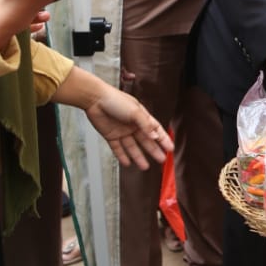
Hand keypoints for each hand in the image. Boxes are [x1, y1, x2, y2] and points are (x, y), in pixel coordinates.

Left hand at [54, 67, 171, 169]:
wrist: (95, 99)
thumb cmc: (115, 100)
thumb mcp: (135, 111)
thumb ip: (146, 125)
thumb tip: (156, 136)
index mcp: (141, 116)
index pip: (155, 129)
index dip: (163, 139)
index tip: (170, 148)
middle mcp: (132, 125)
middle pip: (145, 140)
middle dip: (153, 150)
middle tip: (161, 160)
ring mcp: (122, 131)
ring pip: (132, 147)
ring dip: (139, 156)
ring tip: (145, 166)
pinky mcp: (111, 136)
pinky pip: (118, 149)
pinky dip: (122, 156)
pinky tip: (128, 163)